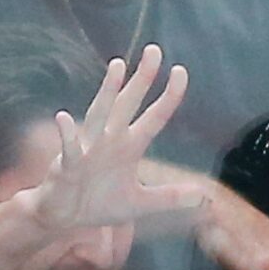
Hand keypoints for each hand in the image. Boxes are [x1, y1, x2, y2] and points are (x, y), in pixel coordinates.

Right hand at [17, 49, 201, 236]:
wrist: (64, 218)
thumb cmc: (99, 204)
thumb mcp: (140, 203)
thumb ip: (170, 197)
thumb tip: (205, 196)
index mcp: (128, 147)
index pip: (154, 118)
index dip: (168, 97)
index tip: (180, 71)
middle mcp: (109, 141)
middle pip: (128, 104)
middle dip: (141, 79)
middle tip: (154, 51)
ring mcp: (88, 149)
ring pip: (100, 115)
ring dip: (108, 91)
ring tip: (117, 66)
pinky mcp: (67, 165)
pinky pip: (68, 148)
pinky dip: (67, 135)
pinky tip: (64, 117)